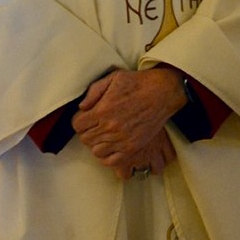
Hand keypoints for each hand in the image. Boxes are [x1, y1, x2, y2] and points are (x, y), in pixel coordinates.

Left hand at [72, 67, 186, 173]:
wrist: (162, 92)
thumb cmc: (137, 83)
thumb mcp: (113, 78)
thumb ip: (93, 91)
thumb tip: (82, 107)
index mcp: (102, 110)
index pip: (77, 124)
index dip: (79, 120)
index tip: (86, 116)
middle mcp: (110, 127)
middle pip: (85, 139)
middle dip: (86, 131)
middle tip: (95, 124)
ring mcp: (121, 139)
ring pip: (95, 151)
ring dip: (96, 143)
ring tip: (102, 135)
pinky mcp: (132, 147)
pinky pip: (111, 161)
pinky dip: (107, 155)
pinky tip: (110, 145)